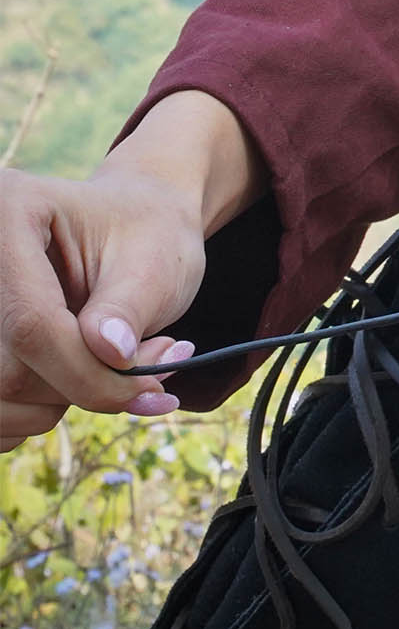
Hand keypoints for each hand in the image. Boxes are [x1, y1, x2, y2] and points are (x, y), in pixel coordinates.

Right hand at [0, 90, 265, 449]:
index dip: (88, 371)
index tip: (149, 386)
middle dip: (88, 385)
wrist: (137, 227)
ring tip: (114, 368)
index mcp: (10, 215)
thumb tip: (111, 354)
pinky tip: (75, 381)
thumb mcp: (155, 262)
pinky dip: (37, 413)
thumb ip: (128, 308)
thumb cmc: (148, 236)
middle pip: (8, 368)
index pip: (31, 323)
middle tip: (153, 368)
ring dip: (62, 404)